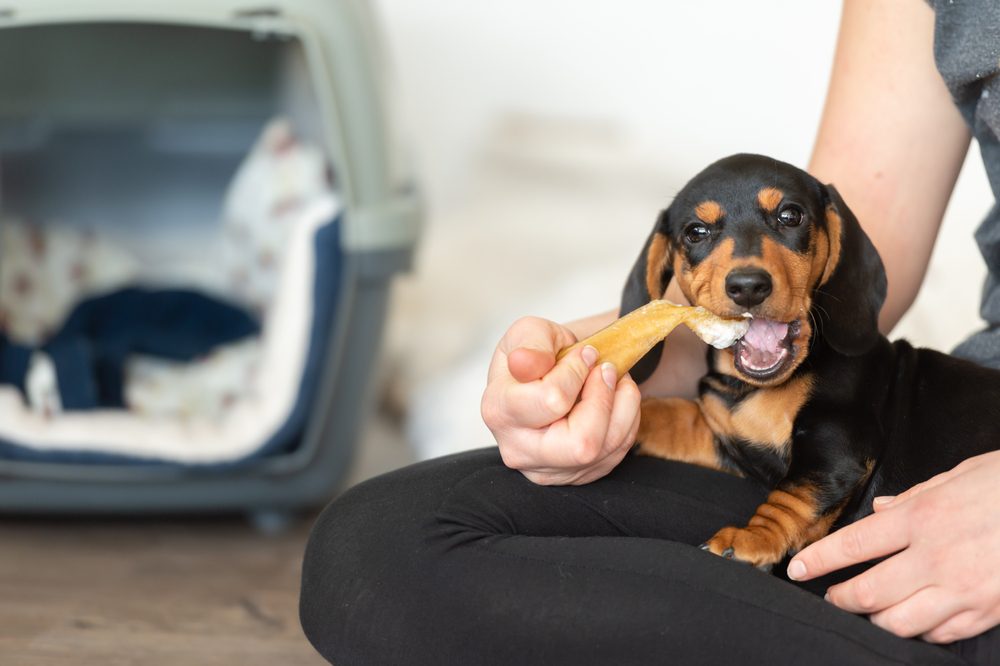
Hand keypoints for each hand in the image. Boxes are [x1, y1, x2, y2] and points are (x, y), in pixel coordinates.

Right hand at [481, 316, 641, 484]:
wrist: (543, 378)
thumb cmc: (536, 355)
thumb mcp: (529, 332)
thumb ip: (530, 344)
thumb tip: (524, 363)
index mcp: (499, 409)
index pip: (553, 400)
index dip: (577, 371)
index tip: (583, 353)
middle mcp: (518, 448)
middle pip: (582, 444)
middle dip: (604, 400)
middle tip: (606, 370)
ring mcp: (546, 469)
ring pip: (605, 450)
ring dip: (622, 406)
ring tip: (614, 380)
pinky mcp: (573, 476)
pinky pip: (616, 455)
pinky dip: (625, 421)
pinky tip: (613, 401)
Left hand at [787, 451, 999, 643]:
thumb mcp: (959, 477)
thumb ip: (916, 497)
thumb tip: (883, 510)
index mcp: (923, 518)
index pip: (855, 544)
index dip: (820, 560)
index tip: (797, 569)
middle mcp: (936, 557)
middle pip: (869, 591)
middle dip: (840, 597)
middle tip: (829, 596)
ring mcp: (963, 590)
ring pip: (899, 621)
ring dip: (873, 619)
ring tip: (863, 611)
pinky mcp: (986, 611)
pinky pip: (939, 633)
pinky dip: (918, 631)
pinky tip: (909, 622)